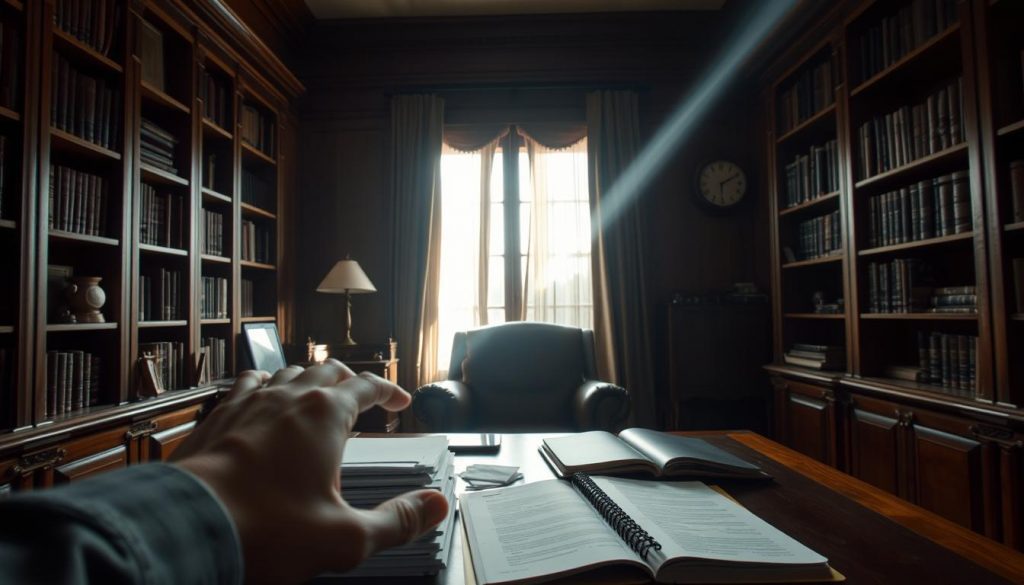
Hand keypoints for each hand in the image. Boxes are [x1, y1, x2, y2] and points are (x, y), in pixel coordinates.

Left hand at [171, 360, 449, 584]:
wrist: (186, 527)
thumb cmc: (262, 531)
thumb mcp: (345, 538)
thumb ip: (396, 521)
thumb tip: (433, 506)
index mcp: (325, 416)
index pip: (368, 387)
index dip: (389, 391)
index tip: (400, 400)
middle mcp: (288, 398)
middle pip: (329, 370)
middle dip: (352, 380)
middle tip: (364, 394)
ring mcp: (249, 403)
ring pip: (288, 372)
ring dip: (310, 377)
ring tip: (319, 389)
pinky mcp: (218, 418)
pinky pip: (247, 383)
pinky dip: (266, 383)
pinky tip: (262, 395)